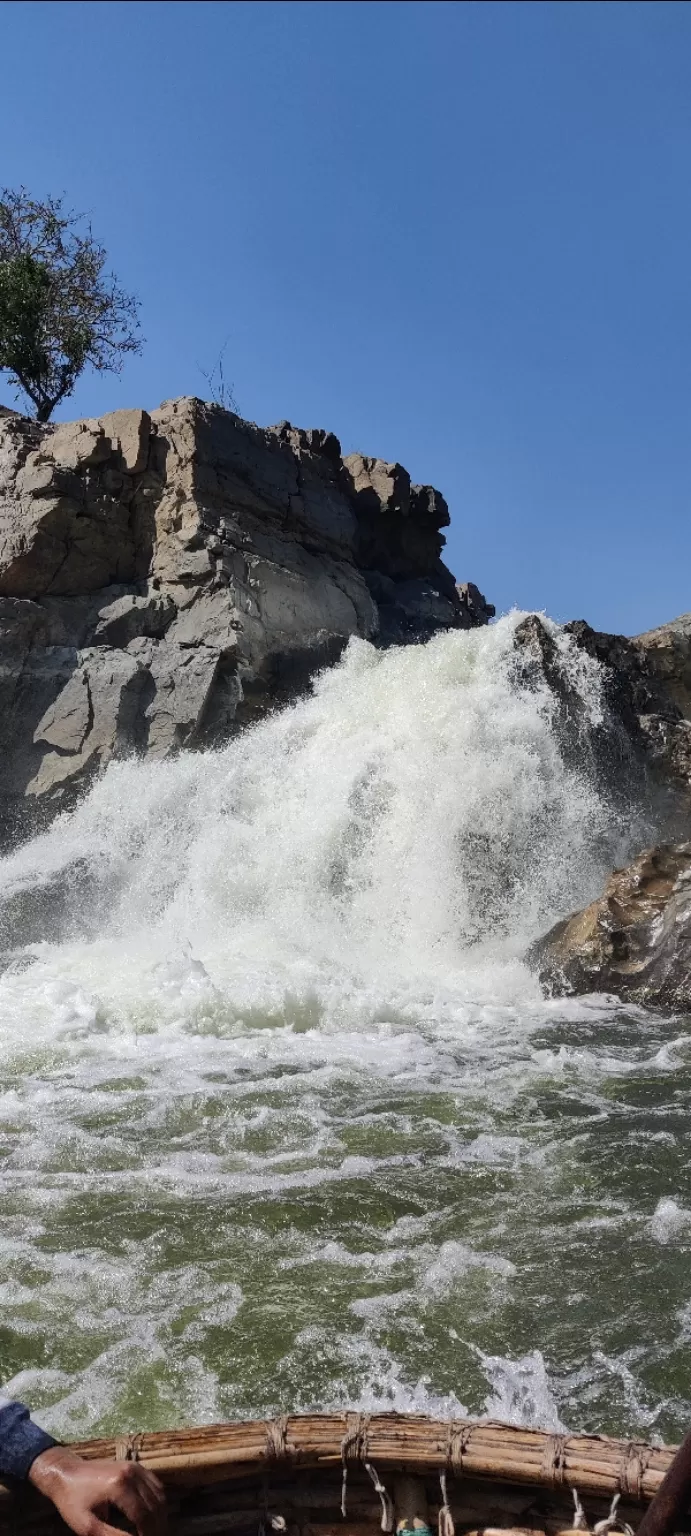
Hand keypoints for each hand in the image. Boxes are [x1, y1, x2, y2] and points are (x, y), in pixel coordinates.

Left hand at [28, 1445, 166, 1535]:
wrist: (65, 1471)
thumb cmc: (71, 1500)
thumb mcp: (87, 1525)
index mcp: (119, 1487)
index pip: (143, 1515)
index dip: (148, 1533)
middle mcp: (131, 1473)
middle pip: (155, 1505)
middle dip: (157, 1526)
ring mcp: (134, 1466)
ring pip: (158, 1494)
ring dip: (160, 1515)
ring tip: (156, 1531)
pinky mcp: (134, 1465)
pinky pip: (154, 1484)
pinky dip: (157, 1501)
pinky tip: (154, 1515)